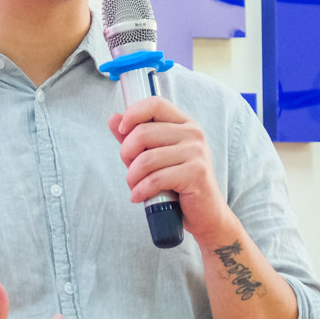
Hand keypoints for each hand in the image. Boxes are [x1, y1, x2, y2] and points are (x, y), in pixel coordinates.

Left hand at [109, 96, 231, 244]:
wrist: (205, 214)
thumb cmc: (178, 185)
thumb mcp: (155, 158)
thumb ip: (135, 138)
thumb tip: (113, 118)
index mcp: (185, 124)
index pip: (155, 104)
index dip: (133, 114)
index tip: (122, 131)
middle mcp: (193, 133)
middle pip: (143, 132)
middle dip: (127, 154)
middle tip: (130, 172)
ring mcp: (197, 152)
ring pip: (146, 159)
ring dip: (132, 177)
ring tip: (135, 187)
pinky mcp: (196, 173)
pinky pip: (156, 178)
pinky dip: (141, 190)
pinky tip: (139, 197)